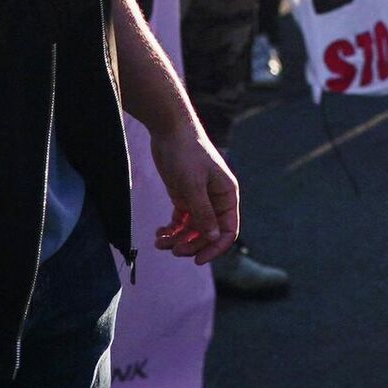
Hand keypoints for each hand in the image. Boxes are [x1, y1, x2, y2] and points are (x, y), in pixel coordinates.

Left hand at [150, 120, 239, 264]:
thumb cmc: (186, 151)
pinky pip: (180, 221)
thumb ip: (203, 212)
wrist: (168, 128)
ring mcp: (198, 198)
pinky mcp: (183, 195)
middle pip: (208, 234)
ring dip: (178, 239)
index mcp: (226, 196)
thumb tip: (214, 238)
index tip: (197, 259)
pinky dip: (171, 230)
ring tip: (160, 243)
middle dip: (191, 244)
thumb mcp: (194, 183)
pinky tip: (159, 234)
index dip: (214, 248)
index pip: (227, 231)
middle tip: (173, 250)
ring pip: (192, 230)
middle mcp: (215, 200)